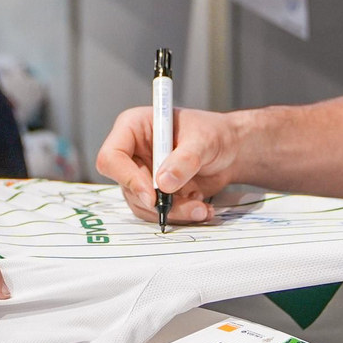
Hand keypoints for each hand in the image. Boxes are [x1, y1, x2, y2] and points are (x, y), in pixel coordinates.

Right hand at [95, 106, 245, 224]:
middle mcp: (132, 152)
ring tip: (201, 207)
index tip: (152, 195)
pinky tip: (200, 207)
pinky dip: (179, 215)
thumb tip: (163, 184)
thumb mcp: (203, 141)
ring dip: (173, 212)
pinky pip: (157, 212)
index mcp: (133, 128)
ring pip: (142, 204)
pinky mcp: (154, 192)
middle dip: (158, 201)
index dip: (127, 178)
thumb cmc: (214, 133)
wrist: (231, 150)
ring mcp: (142, 174)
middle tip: (191, 205)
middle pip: (127, 186)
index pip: (112, 156)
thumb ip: (184, 160)